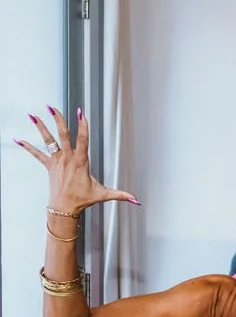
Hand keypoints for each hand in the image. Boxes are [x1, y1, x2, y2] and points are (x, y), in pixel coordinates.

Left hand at [15, 106, 138, 212]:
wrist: (64, 209)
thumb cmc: (82, 200)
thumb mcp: (103, 195)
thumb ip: (121, 195)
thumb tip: (137, 200)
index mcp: (81, 162)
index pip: (83, 139)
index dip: (82, 125)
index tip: (80, 113)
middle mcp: (67, 158)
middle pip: (62, 135)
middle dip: (58, 120)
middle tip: (52, 107)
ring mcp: (56, 161)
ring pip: (48, 141)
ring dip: (40, 127)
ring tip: (32, 115)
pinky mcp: (49, 166)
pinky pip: (37, 154)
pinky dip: (26, 147)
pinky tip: (17, 139)